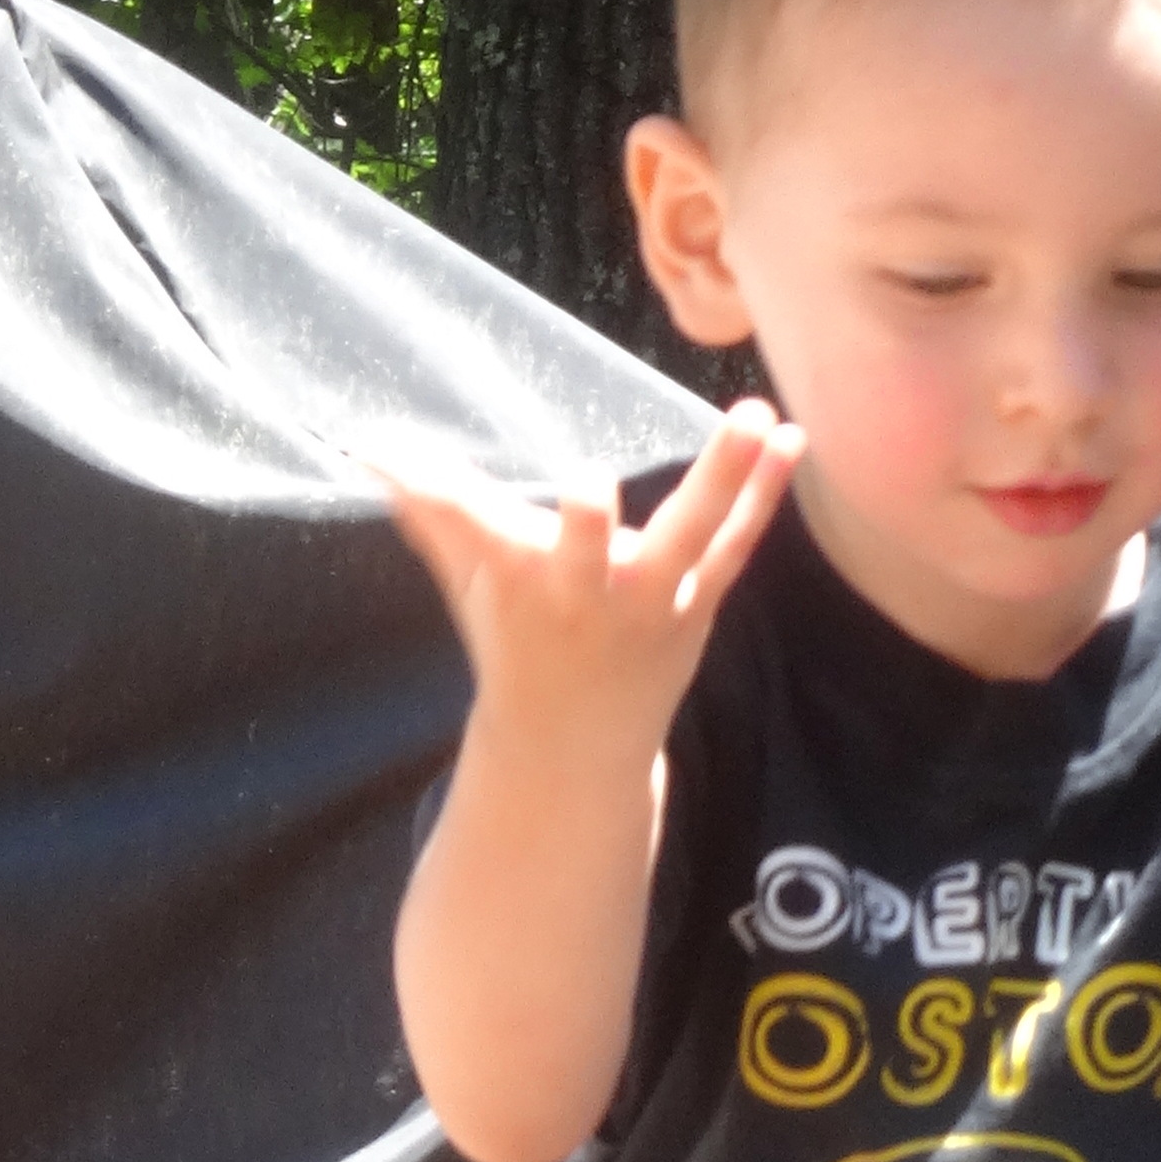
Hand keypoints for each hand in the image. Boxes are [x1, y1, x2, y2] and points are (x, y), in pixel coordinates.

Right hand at [378, 397, 803, 778]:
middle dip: (584, 529)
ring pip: (690, 536)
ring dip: (723, 476)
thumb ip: (432, 514)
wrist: (575, 747)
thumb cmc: (515, 645)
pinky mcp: (695, 603)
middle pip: (585, 553)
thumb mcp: (469, 585)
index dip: (423, 487)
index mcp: (519, 583)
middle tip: (584, 488)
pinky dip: (764, 494)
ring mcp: (649, 602)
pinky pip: (735, 545)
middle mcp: (583, 596)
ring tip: (756, 414)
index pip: (463, 523)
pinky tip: (792, 438)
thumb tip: (368, 449)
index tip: (379, 452)